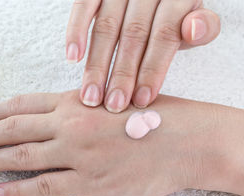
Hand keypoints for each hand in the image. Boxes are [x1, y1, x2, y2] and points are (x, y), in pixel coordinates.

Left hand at [0, 90, 243, 195]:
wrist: (188, 141)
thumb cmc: (155, 115)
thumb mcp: (112, 98)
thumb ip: (80, 105)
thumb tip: (52, 115)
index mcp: (75, 101)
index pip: (21, 104)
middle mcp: (69, 125)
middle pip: (12, 129)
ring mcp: (76, 155)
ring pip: (20, 157)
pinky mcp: (88, 184)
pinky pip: (42, 188)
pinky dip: (16, 192)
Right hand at [66, 0, 220, 111]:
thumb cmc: (174, 9)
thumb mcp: (194, 16)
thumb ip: (202, 26)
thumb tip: (193, 31)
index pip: (165, 34)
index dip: (153, 68)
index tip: (142, 99)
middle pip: (134, 34)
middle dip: (122, 74)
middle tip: (114, 105)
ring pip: (106, 27)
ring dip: (97, 64)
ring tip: (91, 96)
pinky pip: (83, 6)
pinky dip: (75, 32)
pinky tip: (73, 58)